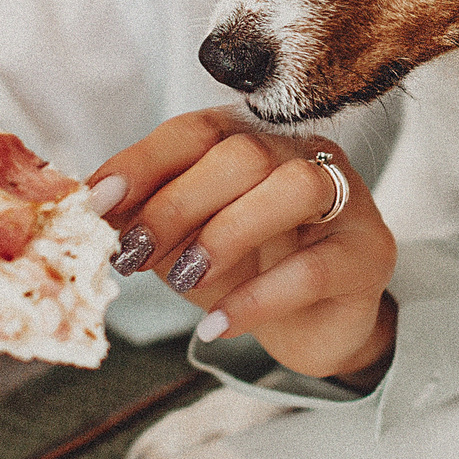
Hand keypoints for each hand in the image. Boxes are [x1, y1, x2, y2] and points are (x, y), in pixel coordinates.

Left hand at [93, 109, 396, 383]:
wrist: (314, 326)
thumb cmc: (246, 271)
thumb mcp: (184, 244)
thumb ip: (146, 222)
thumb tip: (89, 212)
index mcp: (252, 140)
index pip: (195, 131)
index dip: (143, 162)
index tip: (97, 201)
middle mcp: (302, 155)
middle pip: (243, 154)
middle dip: (177, 204)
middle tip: (133, 255)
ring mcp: (345, 199)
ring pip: (292, 188)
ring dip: (226, 234)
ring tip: (185, 281)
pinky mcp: (368, 253)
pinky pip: (314, 267)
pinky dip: (258, 298)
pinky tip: (218, 325)